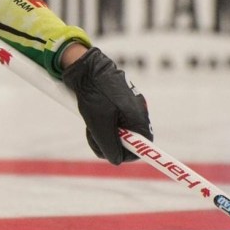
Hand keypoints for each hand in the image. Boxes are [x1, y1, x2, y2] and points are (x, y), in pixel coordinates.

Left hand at [60, 46, 152, 164]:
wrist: (85, 69)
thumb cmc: (95, 93)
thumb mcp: (99, 123)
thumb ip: (110, 145)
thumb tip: (116, 160)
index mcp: (138, 118)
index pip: (143, 147)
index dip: (127, 154)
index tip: (112, 154)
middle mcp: (137, 114)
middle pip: (128, 142)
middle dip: (110, 143)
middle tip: (93, 136)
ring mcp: (127, 109)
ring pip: (116, 134)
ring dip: (102, 134)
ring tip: (89, 125)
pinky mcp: (116, 106)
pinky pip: (110, 123)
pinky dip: (100, 125)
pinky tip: (90, 118)